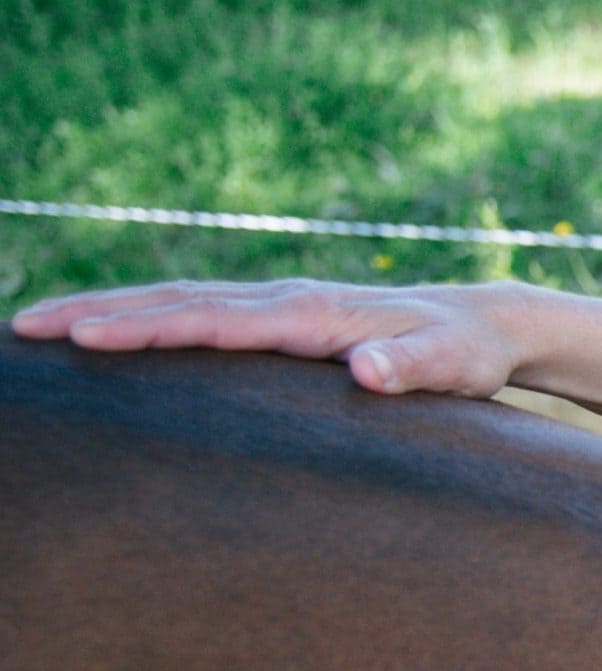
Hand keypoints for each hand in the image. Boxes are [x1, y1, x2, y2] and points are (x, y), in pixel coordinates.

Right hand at [9, 278, 526, 396]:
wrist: (486, 323)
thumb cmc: (467, 353)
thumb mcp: (452, 366)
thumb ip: (413, 368)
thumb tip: (367, 369)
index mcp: (312, 314)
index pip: (213, 320)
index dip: (148, 330)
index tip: (85, 338)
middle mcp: (285, 300)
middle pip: (173, 301)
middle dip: (97, 313)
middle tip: (24, 331)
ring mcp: (278, 305)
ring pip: (176, 300)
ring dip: (106, 310)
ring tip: (38, 327)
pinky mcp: (279, 319)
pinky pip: (197, 313)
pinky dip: (144, 317)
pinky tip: (107, 335)